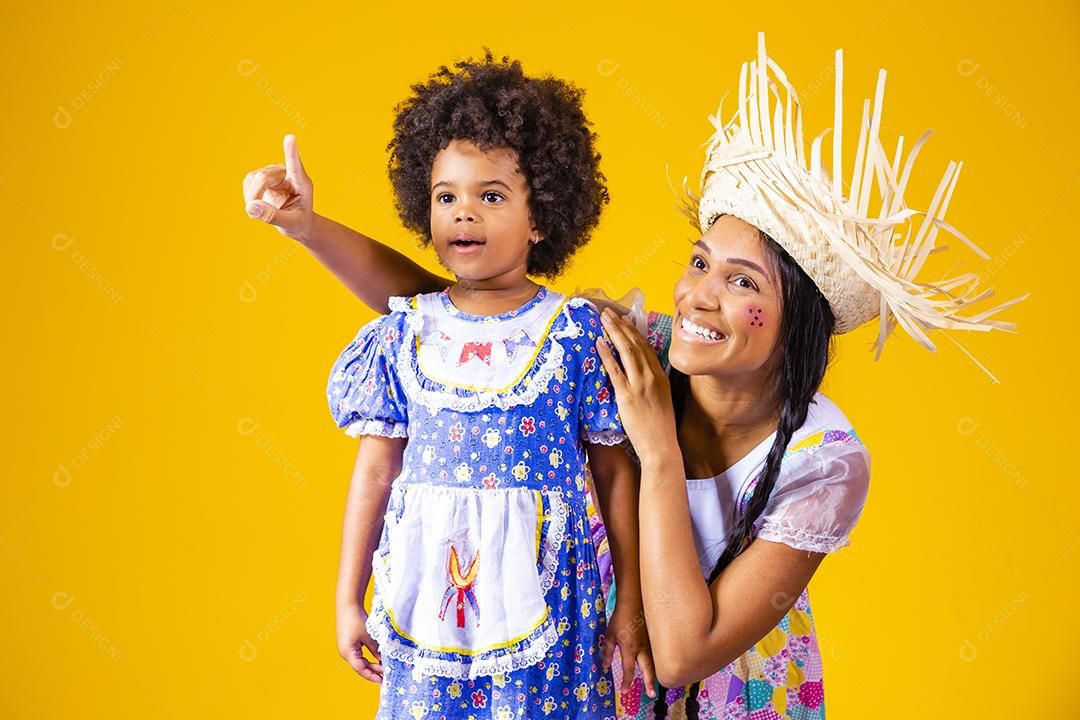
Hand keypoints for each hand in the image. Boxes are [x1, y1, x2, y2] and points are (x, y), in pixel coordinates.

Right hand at [243, 134, 314, 240]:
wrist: (297, 221)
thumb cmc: (299, 222)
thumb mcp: (290, 224)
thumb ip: (272, 216)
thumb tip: (250, 207)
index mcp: (302, 182)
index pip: (295, 165)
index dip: (291, 152)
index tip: (290, 137)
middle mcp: (288, 172)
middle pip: (263, 178)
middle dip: (254, 196)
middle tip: (252, 214)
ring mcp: (274, 171)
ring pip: (253, 178)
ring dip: (251, 197)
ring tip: (261, 211)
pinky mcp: (263, 174)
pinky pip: (248, 181)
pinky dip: (249, 195)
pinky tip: (258, 203)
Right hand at [336, 604, 382, 683]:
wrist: (348, 605)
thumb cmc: (357, 620)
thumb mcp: (369, 636)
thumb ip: (376, 650)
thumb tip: (383, 661)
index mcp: (347, 653)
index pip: (361, 669)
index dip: (372, 676)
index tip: (382, 681)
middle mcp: (344, 653)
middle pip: (360, 666)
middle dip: (372, 671)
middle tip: (385, 675)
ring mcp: (345, 648)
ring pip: (359, 661)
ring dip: (370, 664)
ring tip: (382, 668)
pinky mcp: (347, 643)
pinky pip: (358, 655)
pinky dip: (367, 658)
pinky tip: (376, 658)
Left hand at [595, 308, 676, 455]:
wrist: (661, 446)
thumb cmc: (660, 427)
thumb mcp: (662, 399)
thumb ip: (654, 383)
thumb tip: (641, 374)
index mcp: (661, 376)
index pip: (647, 347)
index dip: (634, 331)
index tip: (625, 319)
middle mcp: (652, 377)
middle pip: (635, 344)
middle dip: (621, 326)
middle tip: (609, 312)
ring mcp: (640, 385)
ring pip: (626, 351)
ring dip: (613, 332)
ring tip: (602, 319)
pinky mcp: (627, 396)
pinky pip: (615, 370)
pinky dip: (606, 354)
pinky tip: (599, 342)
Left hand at [602, 601, 656, 697]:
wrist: (633, 602)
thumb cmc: (620, 618)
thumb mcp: (610, 635)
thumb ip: (608, 651)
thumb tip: (605, 665)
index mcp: (629, 648)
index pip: (628, 670)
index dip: (626, 682)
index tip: (624, 691)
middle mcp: (641, 648)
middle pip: (647, 669)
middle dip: (649, 683)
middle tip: (651, 695)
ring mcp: (650, 643)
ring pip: (654, 662)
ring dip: (654, 675)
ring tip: (654, 686)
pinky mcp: (654, 638)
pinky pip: (656, 654)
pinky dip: (657, 663)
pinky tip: (657, 668)